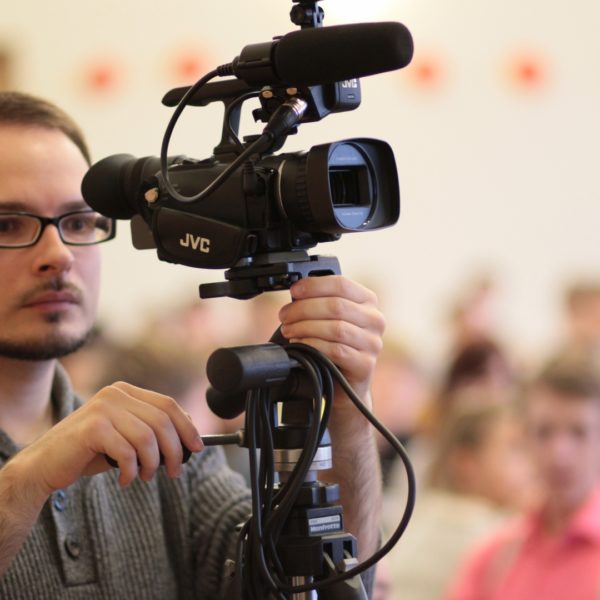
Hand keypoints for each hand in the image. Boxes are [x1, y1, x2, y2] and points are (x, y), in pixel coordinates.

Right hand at [14, 381, 203, 496]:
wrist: (44, 465)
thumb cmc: (89, 452)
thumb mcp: (125, 436)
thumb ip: (151, 429)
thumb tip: (191, 433)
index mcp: (125, 391)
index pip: (168, 404)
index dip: (187, 426)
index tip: (198, 448)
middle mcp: (115, 394)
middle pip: (162, 421)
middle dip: (174, 450)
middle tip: (174, 472)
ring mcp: (103, 409)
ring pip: (148, 438)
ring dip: (152, 464)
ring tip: (145, 477)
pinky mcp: (92, 428)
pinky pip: (128, 453)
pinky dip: (132, 471)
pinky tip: (126, 480)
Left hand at [278, 275, 384, 403]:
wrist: (344, 384)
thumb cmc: (333, 347)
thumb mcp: (329, 319)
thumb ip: (320, 302)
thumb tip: (296, 291)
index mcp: (367, 301)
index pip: (341, 284)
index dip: (314, 285)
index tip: (294, 291)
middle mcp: (375, 320)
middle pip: (336, 306)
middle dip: (303, 309)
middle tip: (284, 316)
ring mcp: (373, 343)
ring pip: (336, 328)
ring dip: (305, 328)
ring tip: (289, 331)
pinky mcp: (365, 365)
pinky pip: (336, 351)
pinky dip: (313, 345)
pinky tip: (300, 345)